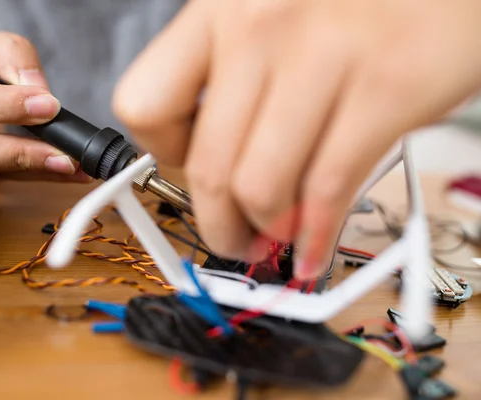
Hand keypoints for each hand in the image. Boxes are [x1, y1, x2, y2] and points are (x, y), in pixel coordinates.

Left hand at [113, 0, 480, 279]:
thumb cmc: (353, 0)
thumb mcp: (272, 19)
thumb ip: (238, 85)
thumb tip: (221, 170)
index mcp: (219, 9)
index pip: (143, 105)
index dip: (164, 154)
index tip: (188, 168)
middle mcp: (258, 26)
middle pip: (206, 168)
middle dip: (218, 226)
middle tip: (235, 238)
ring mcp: (322, 54)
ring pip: (259, 189)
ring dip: (267, 232)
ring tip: (279, 237)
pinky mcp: (386, 86)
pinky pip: (328, 190)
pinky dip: (316, 238)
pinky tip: (313, 248)